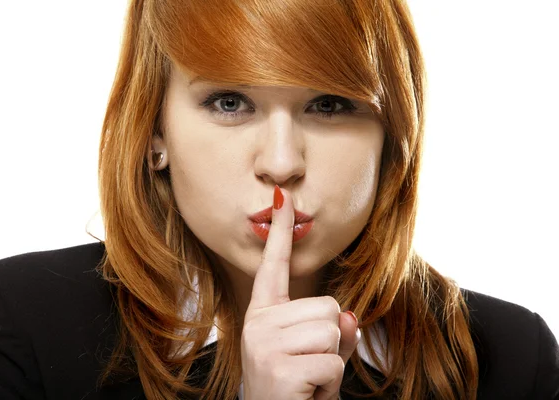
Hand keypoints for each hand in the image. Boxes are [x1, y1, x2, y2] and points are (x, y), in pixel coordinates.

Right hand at [241, 185, 359, 399]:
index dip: (279, 233)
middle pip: (329, 306)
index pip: (273, 267)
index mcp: (264, 316)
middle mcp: (259, 324)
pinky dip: (330, 383)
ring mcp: (265, 344)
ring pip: (333, 330)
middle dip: (332, 340)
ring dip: (332, 361)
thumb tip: (349, 318)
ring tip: (308, 380)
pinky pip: (333, 360)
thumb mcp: (314, 357)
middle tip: (309, 367)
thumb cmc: (295, 390)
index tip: (283, 198)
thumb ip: (334, 332)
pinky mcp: (278, 366)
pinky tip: (307, 392)